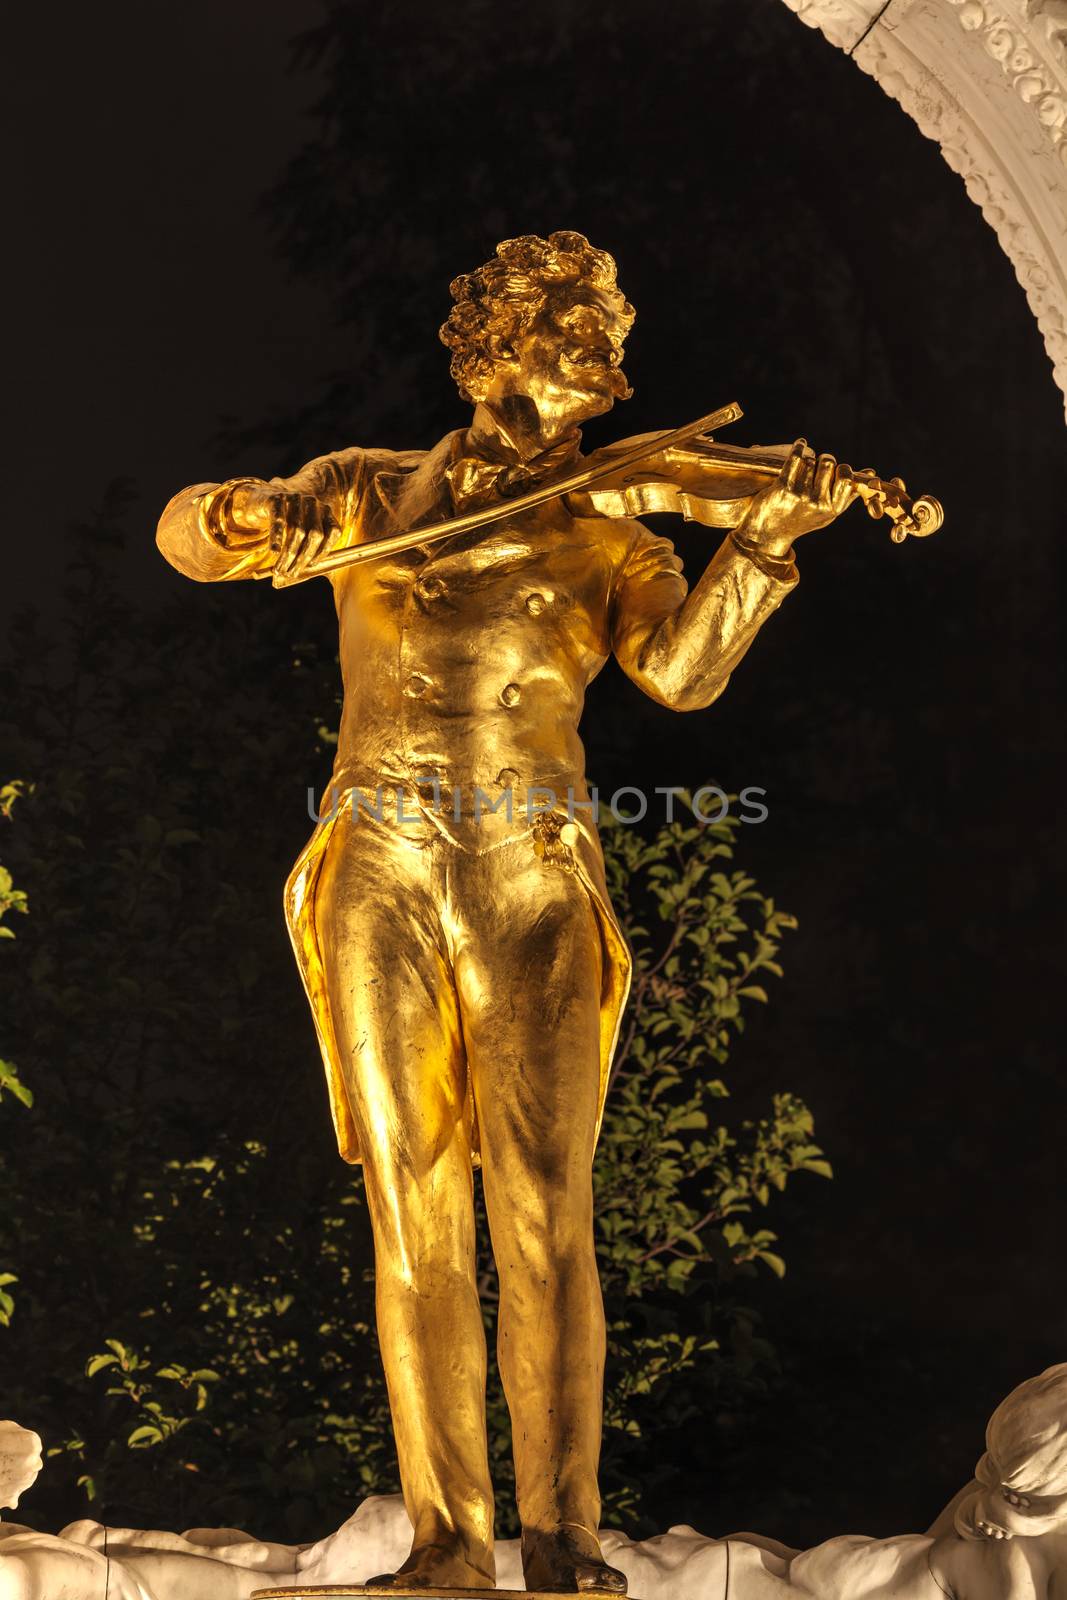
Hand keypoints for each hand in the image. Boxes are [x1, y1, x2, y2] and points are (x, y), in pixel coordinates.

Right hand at [230, 484, 340, 580]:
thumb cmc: (283, 524)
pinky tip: (273, 552)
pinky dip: (277, 538)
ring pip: (297, 530)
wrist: (259, 501)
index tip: (312, 565)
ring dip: (289, 554)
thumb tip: (305, 573)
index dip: (324, 551)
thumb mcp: (299, 534)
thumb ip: (306, 550)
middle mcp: (313, 502)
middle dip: (304, 558)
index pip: (333, 532)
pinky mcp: (276, 498)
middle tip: (292, 573)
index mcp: (324, 511)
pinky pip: (278, 521)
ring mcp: (295, 498)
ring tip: (280, 569)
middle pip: (315, 534)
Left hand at [734, 440, 856, 557]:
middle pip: (828, 463)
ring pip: (811, 461)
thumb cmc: (802, 520)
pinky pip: (796, 458)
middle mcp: (817, 503)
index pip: (846, 478)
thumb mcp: (827, 513)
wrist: (767, 533)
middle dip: (824, 460)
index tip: (836, 470)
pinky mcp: (783, 488)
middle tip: (818, 465)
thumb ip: (847, 494)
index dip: (841, 469)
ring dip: (808, 460)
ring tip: (803, 469)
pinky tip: (800, 444)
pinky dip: (799, 447)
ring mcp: (800, 495)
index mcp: (832, 509)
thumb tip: (871, 472)